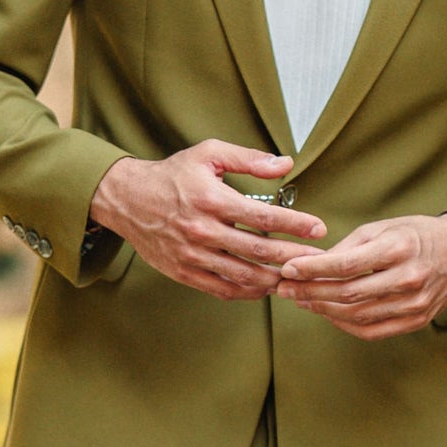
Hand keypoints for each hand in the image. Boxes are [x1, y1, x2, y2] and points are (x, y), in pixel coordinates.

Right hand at [89, 141, 324, 301]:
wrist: (127, 199)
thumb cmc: (172, 175)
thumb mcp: (208, 154)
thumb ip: (248, 159)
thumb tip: (285, 164)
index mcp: (212, 200)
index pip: (265, 218)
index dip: (296, 225)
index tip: (319, 229)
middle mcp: (202, 230)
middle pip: (259, 251)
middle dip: (295, 256)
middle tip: (319, 259)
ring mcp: (192, 255)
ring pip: (243, 276)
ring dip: (275, 279)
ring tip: (297, 276)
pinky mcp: (184, 272)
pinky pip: (222, 289)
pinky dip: (248, 291)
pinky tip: (265, 287)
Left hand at [277, 212, 446, 339]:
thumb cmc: (418, 235)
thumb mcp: (384, 227)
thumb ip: (349, 247)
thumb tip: (313, 264)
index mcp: (398, 249)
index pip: (346, 264)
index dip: (313, 270)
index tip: (289, 269)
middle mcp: (408, 278)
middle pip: (348, 294)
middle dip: (310, 292)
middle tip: (285, 288)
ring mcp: (414, 304)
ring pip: (357, 315)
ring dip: (323, 310)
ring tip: (302, 300)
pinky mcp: (416, 321)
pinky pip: (372, 331)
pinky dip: (345, 325)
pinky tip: (328, 314)